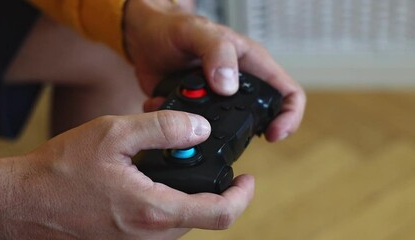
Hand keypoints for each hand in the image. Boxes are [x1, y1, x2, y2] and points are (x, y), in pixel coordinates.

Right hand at [0, 111, 253, 238]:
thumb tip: (200, 127)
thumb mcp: (115, 134)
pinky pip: (163, 219)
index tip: (247, 178)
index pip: (220, 214)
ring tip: (173, 161)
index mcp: (154, 209)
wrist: (27, 201)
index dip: (242, 195)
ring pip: (184, 216)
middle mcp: (152, 232)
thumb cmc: (63, 170)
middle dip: (213, 186)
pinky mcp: (129, 237)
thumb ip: (163, 129)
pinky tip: (150, 175)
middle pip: (204, 214)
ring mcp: (140, 238)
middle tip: (200, 156)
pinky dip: (170, 196)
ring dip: (189, 190)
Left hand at [123, 0, 305, 141]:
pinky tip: (170, 115)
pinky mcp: (198, 110)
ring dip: (210, 133)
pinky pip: (199, 128)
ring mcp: (219, 100)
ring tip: (191, 123)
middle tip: (229, 138)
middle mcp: (239, 84)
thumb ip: (217, 52)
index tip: (274, 133)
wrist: (144, 38)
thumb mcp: (198, 32)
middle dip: (248, 132)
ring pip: (230, 128)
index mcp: (251, 64)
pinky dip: (184, 128)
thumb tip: (229, 86)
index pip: (288, 93)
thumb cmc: (173, 27)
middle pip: (262, 117)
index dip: (289, 116)